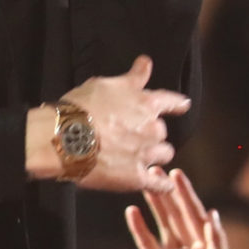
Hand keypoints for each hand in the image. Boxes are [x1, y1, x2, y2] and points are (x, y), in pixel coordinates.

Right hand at [38, 58, 191, 193]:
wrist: (64, 138)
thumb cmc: (80, 108)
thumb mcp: (105, 84)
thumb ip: (131, 78)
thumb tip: (146, 63)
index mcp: (146, 103)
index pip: (170, 101)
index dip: (177, 103)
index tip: (184, 105)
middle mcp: (152, 128)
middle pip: (162, 132)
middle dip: (151, 134)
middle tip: (133, 136)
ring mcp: (146, 154)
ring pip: (163, 155)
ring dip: (155, 155)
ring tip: (139, 158)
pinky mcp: (137, 177)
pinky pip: (158, 184)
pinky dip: (161, 185)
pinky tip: (162, 185)